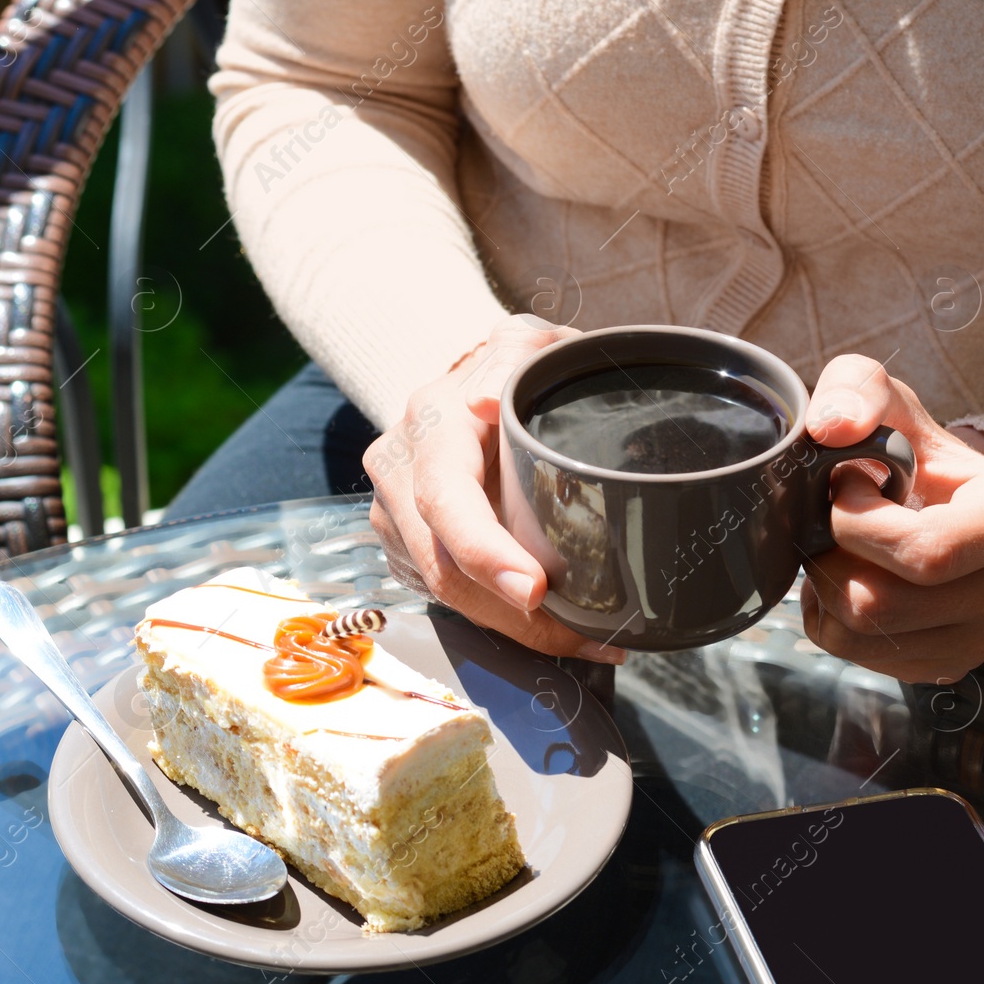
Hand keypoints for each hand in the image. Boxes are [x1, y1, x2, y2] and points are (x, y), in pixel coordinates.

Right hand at [365, 317, 626, 662]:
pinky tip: (556, 628)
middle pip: (442, 566)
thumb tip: (481, 400)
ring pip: (444, 593)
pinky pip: (448, 597)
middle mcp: (398, 472)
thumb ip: (512, 355)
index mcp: (430, 425)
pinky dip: (501, 621)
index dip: (486, 551)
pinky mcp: (405, 546)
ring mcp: (394, 514)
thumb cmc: (515, 370)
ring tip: (588, 639)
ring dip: (515, 628)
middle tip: (583, 638)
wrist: (470, 387)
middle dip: (511, 614)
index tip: (537, 590)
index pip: (445, 499)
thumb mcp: (525, 345)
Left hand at [800, 355, 983, 683]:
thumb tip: (832, 429)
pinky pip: (859, 657)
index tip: (849, 487)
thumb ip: (855, 390)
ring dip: (825, 589)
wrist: (939, 498)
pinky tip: (851, 580)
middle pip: (879, 604)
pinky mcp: (950, 664)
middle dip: (830, 558)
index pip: (924, 554)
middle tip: (833, 525)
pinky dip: (832, 621)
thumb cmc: (912, 449)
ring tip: (841, 550)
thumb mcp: (887, 399)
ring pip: (861, 636)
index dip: (859, 524)